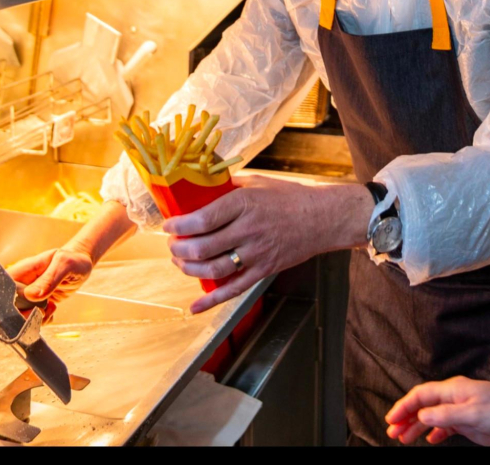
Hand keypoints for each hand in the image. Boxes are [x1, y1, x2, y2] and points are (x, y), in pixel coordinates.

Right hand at [6, 245, 93, 323]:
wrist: (81, 265)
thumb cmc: (73, 260)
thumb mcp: (64, 265)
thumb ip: (49, 279)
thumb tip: (31, 295)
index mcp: (24, 270)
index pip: (3, 286)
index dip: (7, 300)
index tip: (23, 307)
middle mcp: (23, 284)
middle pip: (9, 305)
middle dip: (23, 315)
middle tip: (41, 311)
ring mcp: (29, 295)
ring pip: (21, 315)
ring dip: (35, 319)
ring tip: (51, 307)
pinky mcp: (37, 305)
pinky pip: (32, 319)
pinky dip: (42, 321)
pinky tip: (53, 311)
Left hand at [162, 174, 347, 313]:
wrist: (321, 218)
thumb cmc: (289, 197)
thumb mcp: (257, 182)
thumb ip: (229, 186)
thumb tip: (201, 185)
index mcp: (244, 204)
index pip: (202, 219)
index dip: (179, 225)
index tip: (168, 225)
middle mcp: (248, 230)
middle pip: (202, 247)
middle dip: (178, 248)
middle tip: (171, 244)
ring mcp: (256, 254)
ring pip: (213, 269)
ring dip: (189, 269)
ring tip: (179, 262)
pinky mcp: (263, 271)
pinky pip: (233, 290)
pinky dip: (212, 300)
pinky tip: (195, 306)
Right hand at [385, 372, 489, 445]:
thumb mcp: (473, 413)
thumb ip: (446, 415)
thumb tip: (422, 416)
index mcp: (452, 390)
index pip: (421, 395)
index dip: (404, 406)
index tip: (391, 418)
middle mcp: (453, 398)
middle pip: (423, 406)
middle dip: (406, 417)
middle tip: (392, 431)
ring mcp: (461, 411)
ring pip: (432, 418)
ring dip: (416, 427)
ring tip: (403, 439)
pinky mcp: (469, 423)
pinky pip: (445, 427)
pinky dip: (434, 433)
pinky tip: (428, 441)